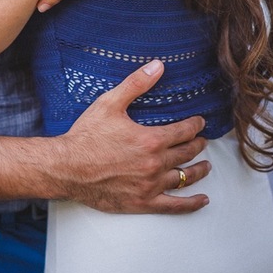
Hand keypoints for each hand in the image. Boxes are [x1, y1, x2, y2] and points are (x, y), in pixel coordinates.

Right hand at [53, 60, 210, 212]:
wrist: (66, 168)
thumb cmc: (86, 136)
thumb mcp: (110, 103)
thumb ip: (136, 84)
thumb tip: (158, 66)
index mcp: (151, 140)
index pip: (184, 131)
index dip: (195, 125)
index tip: (200, 123)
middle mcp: (155, 164)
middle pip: (186, 153)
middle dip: (197, 145)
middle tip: (202, 141)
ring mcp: (150, 186)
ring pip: (184, 178)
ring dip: (198, 171)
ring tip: (206, 166)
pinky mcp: (142, 202)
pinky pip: (174, 206)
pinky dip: (191, 204)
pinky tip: (202, 199)